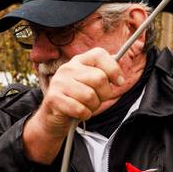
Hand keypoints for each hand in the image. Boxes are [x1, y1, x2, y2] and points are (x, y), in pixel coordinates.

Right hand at [23, 48, 123, 163]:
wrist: (54, 116)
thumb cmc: (78, 99)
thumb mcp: (91, 84)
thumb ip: (104, 74)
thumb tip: (118, 71)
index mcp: (78, 61)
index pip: (99, 54)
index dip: (113, 68)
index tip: (119, 82)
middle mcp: (67, 68)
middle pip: (99, 78)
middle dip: (104, 94)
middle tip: (97, 99)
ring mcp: (58, 82)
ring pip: (90, 96)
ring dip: (93, 107)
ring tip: (86, 107)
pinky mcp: (53, 98)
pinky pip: (80, 109)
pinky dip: (84, 114)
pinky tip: (79, 113)